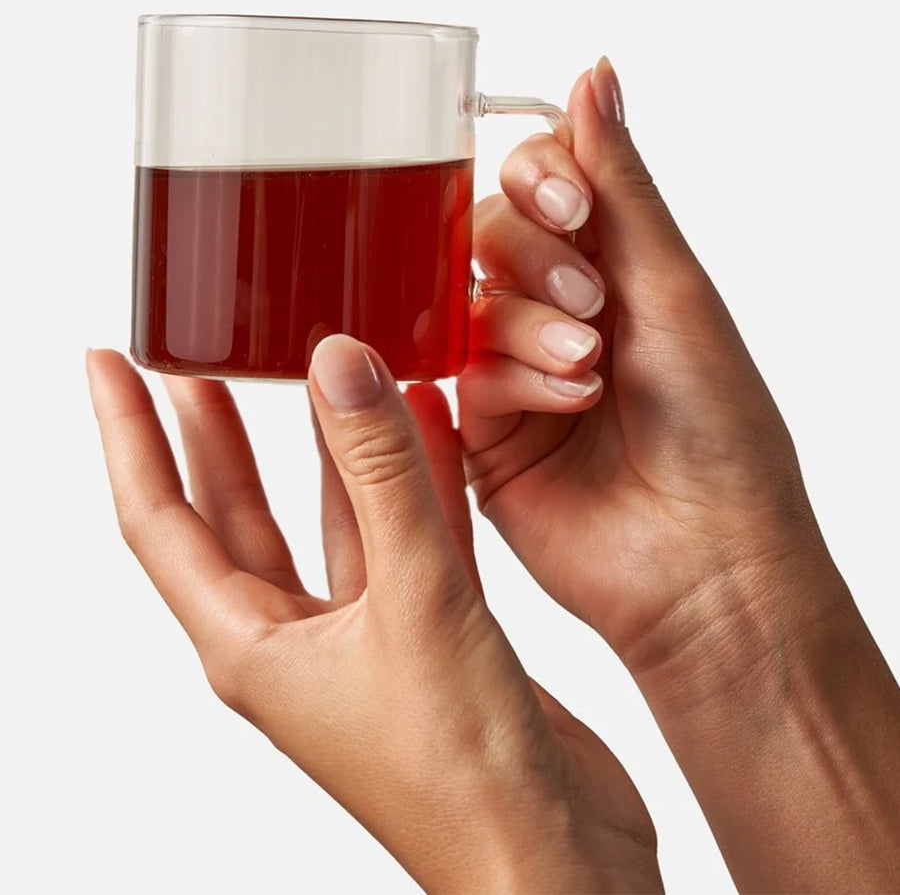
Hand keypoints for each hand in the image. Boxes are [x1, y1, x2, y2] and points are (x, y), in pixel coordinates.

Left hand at [87, 339, 661, 894]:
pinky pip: (404, 536)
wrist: (554, 863)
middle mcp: (294, 641)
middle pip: (231, 513)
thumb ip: (380, 476)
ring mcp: (361, 638)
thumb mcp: (416, 600)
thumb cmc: (464, 775)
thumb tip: (339, 365)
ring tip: (312, 373)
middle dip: (210, 431)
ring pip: (326, 518)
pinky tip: (424, 424)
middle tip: (200, 357)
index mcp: (251, 646)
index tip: (108, 361)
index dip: (128, 432)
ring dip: (317, 448)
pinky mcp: (428, 635)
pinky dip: (411, 479)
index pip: (159, 518)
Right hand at [461, 55, 827, 669]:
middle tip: (592, 299)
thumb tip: (593, 71)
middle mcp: (552, 308)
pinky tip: (568, 401)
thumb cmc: (718, 427)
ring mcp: (509, 367)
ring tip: (592, 365)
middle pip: (487, 232)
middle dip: (534, 256)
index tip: (575, 211)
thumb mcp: (674, 287)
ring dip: (529, 324)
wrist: (707, 559)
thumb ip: (620, 185)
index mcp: (609, 264)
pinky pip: (463, 368)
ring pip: (471, 300)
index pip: (539, 181)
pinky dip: (512, 375)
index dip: (541, 179)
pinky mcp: (478, 426)